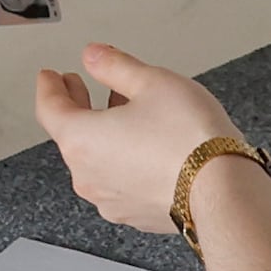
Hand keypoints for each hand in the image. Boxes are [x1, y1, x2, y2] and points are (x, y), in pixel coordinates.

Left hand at [31, 41, 238, 232]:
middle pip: (70, 136)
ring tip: (121, 110)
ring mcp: (110, 200)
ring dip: (101, 134)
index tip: (50, 76)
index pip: (49, 109)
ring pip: (95, 160)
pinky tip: (142, 145)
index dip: (48, 88)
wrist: (222, 191)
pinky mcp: (134, 214)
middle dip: (75, 107)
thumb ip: (115, 66)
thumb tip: (93, 56)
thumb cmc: (188, 136)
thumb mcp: (152, 82)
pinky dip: (120, 159)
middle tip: (77, 86)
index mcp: (81, 140)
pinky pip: (117, 181)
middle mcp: (87, 176)